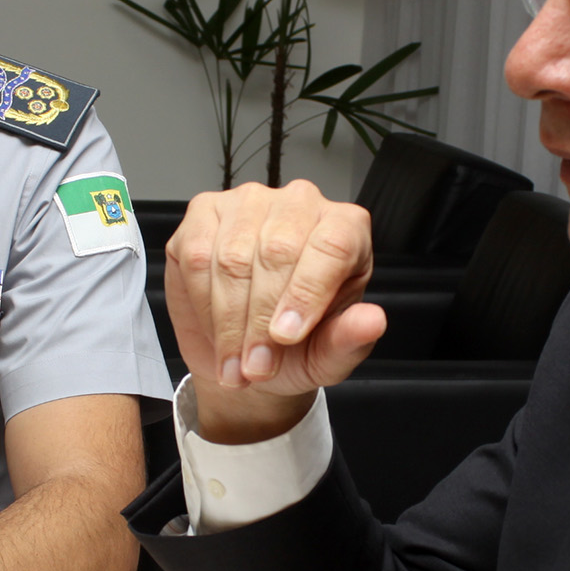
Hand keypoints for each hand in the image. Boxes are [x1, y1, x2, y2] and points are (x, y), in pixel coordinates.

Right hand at [164, 180, 385, 443]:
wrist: (248, 354)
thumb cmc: (298, 347)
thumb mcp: (328, 356)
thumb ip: (350, 340)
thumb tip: (373, 321)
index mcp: (344, 228)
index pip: (331, 245)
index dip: (307, 293)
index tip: (287, 338)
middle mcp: (300, 204)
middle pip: (278, 250)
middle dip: (261, 320)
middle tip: (257, 368)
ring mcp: (249, 202)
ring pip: (233, 257)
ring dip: (229, 321)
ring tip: (236, 364)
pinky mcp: (204, 212)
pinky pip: (197, 254)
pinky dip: (202, 303)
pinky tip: (214, 332)